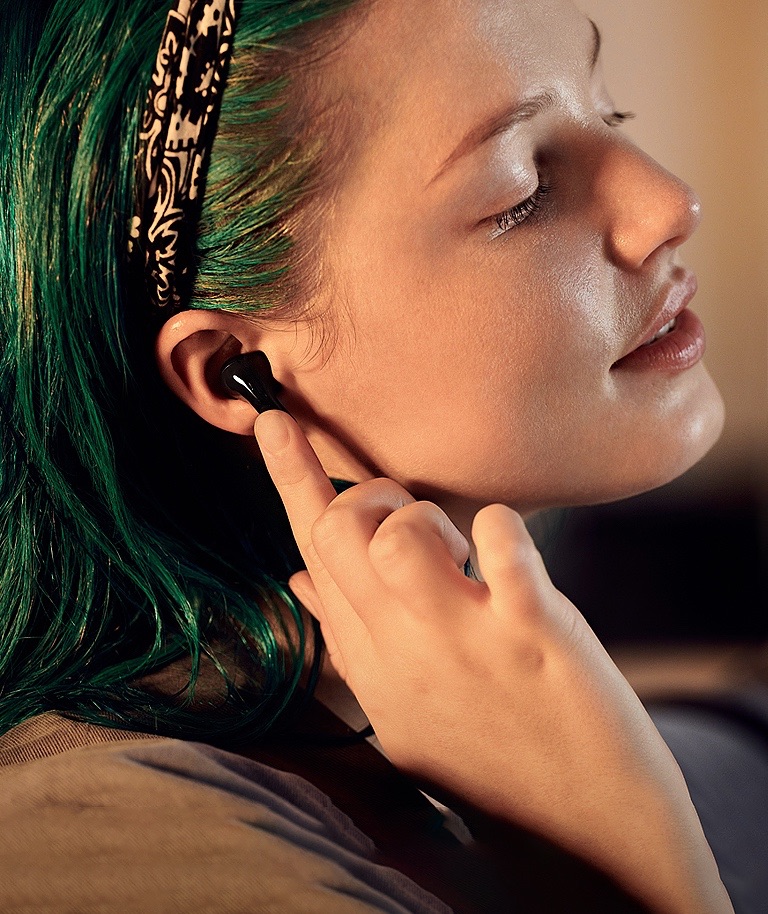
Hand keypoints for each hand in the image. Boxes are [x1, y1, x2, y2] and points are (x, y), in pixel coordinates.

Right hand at [254, 410, 731, 913]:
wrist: (577, 832)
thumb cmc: (485, 755)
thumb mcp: (395, 705)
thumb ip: (347, 638)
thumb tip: (297, 582)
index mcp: (367, 658)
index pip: (309, 552)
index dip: (288, 477)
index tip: (273, 419)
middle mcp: (400, 646)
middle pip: (339, 531)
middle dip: (362, 493)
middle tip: (407, 514)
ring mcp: (462, 641)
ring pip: (399, 535)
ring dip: (422, 517)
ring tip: (457, 550)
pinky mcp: (531, 636)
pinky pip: (501, 550)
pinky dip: (500, 530)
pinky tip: (505, 552)